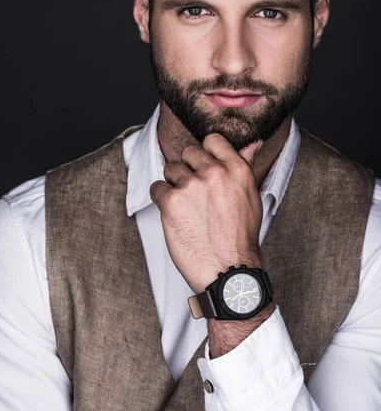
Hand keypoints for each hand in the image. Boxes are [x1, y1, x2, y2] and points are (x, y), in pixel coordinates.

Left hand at [150, 133, 262, 292]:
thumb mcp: (251, 196)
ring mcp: (192, 186)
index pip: (212, 140)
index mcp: (237, 169)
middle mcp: (215, 173)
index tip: (204, 167)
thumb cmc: (240, 237)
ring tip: (186, 207)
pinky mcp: (171, 202)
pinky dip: (161, 199)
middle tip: (195, 193)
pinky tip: (175, 214)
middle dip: (188, 169)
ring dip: (174, 184)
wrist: (228, 271)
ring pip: (171, 168)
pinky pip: (157, 187)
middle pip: (188, 153)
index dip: (205, 153)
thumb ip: (245, 165)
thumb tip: (253, 143)